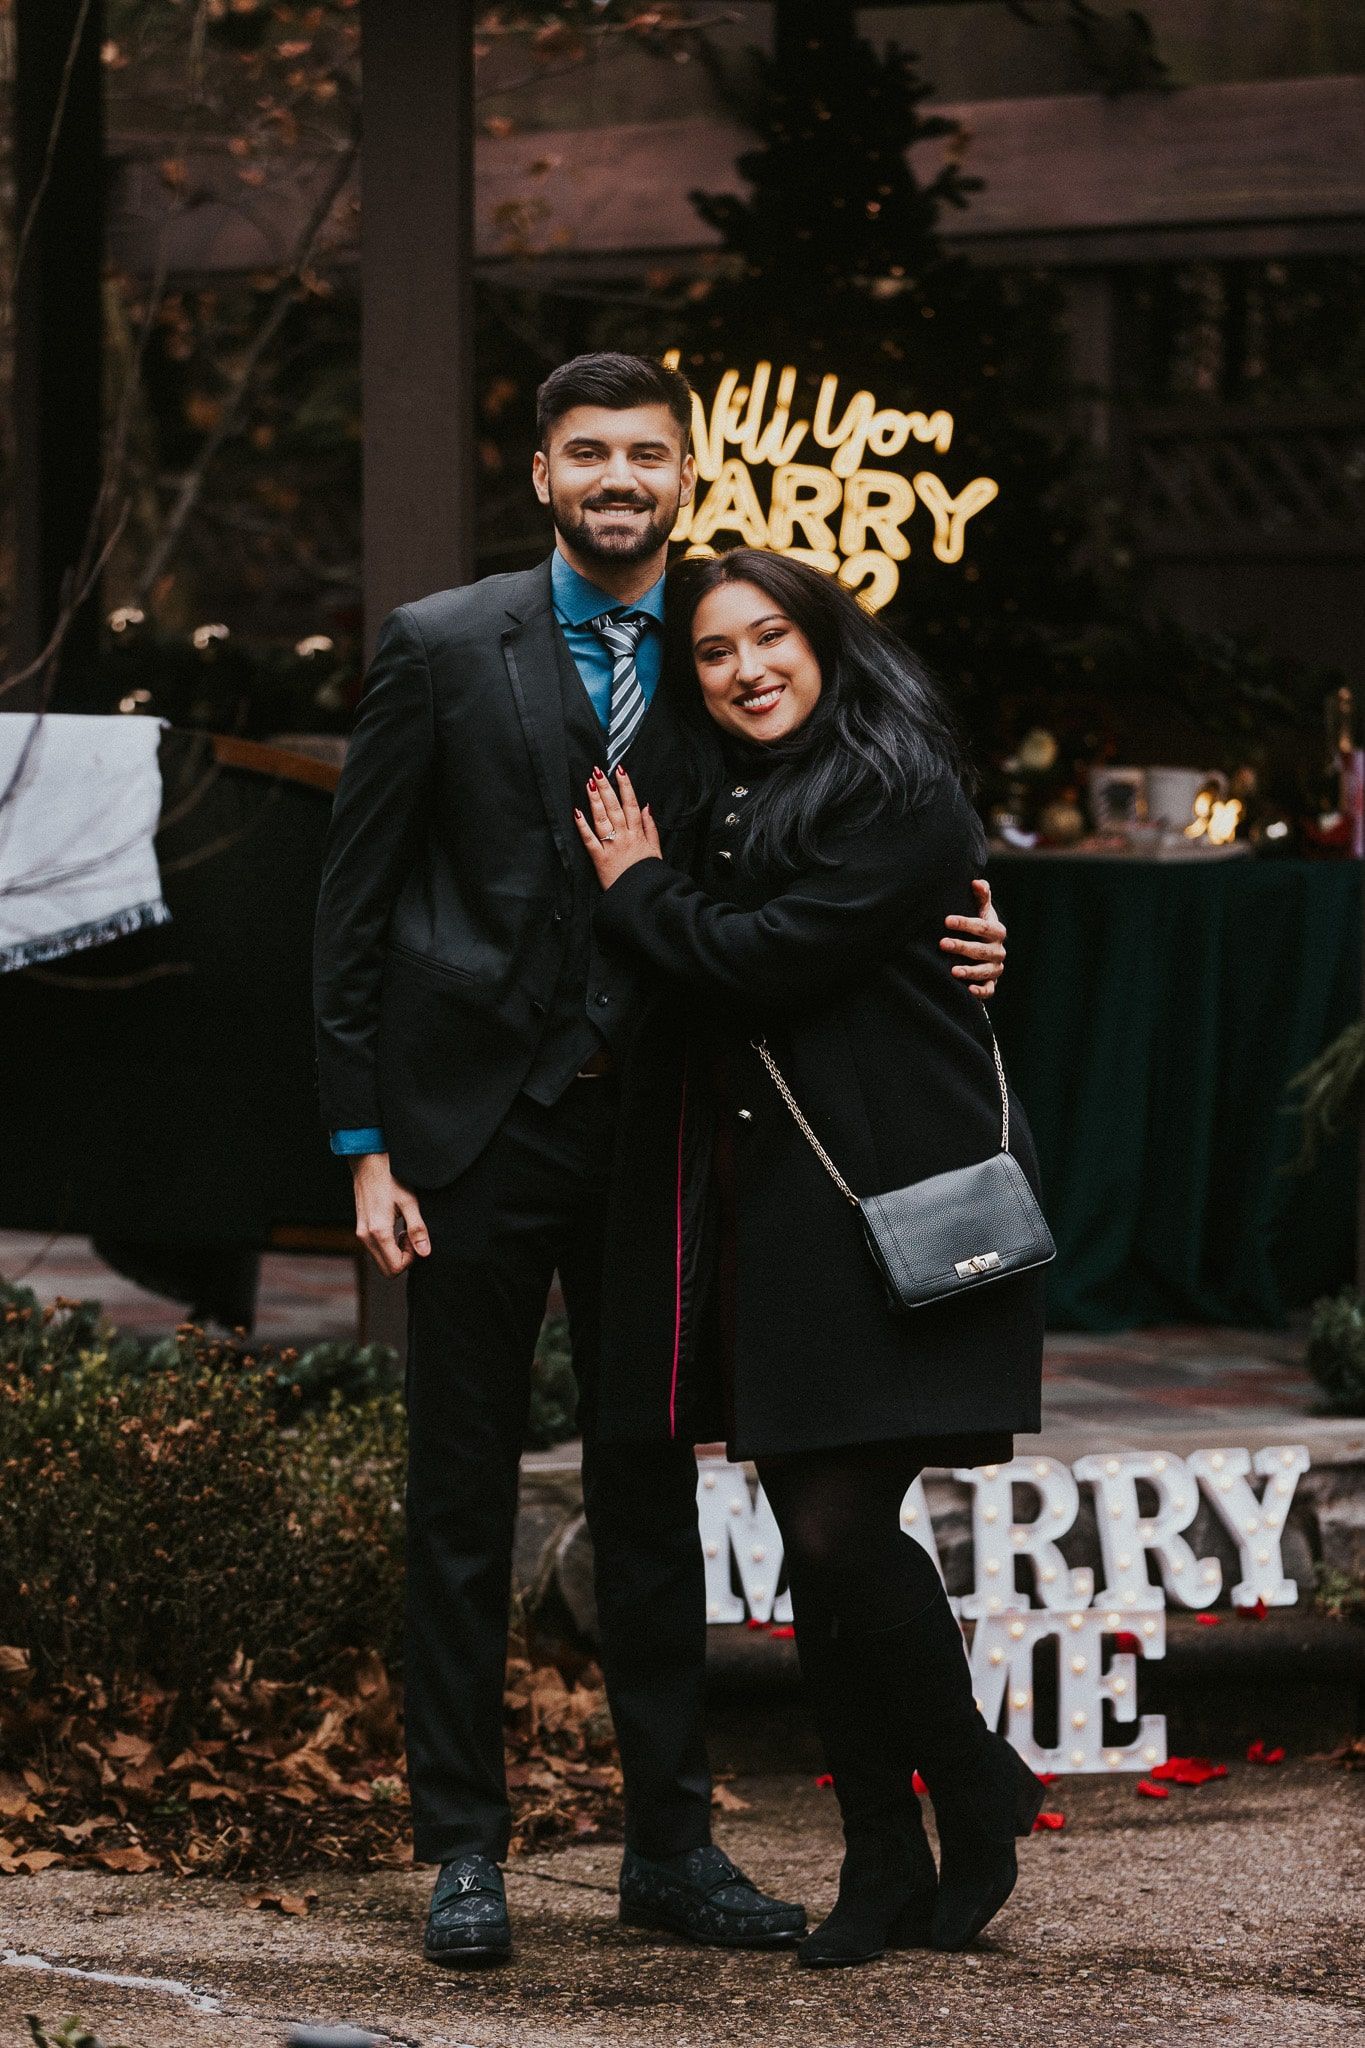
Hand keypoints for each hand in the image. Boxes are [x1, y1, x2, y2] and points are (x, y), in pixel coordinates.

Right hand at [350, 1152, 430, 1274]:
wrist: (369, 1161)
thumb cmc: (391, 1178)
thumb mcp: (410, 1202)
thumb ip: (417, 1229)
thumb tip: (425, 1253)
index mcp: (378, 1232)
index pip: (395, 1268)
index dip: (411, 1259)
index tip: (415, 1239)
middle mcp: (365, 1236)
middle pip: (386, 1269)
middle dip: (403, 1259)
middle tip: (411, 1237)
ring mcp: (360, 1233)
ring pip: (380, 1260)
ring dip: (395, 1252)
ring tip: (404, 1229)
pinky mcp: (360, 1228)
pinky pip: (375, 1248)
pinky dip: (387, 1245)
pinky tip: (395, 1226)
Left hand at [573, 765, 662, 887]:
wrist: (643, 896)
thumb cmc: (648, 874)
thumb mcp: (656, 850)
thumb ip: (651, 827)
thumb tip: (647, 807)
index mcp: (638, 834)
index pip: (631, 804)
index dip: (625, 786)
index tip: (619, 771)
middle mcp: (625, 837)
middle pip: (614, 807)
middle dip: (606, 788)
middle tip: (597, 771)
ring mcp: (612, 847)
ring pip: (602, 819)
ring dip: (595, 800)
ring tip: (589, 784)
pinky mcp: (600, 859)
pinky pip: (590, 840)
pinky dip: (583, 826)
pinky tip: (577, 812)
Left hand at [940, 878, 1006, 999]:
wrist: (986, 949)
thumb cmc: (980, 927)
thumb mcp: (983, 911)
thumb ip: (982, 897)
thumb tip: (977, 881)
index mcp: (997, 931)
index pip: (983, 927)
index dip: (966, 923)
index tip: (947, 920)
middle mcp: (998, 951)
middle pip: (982, 950)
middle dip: (962, 947)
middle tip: (942, 943)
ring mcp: (996, 968)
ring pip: (985, 971)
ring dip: (970, 971)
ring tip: (952, 971)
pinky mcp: (991, 983)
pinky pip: (989, 990)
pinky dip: (981, 991)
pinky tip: (969, 990)